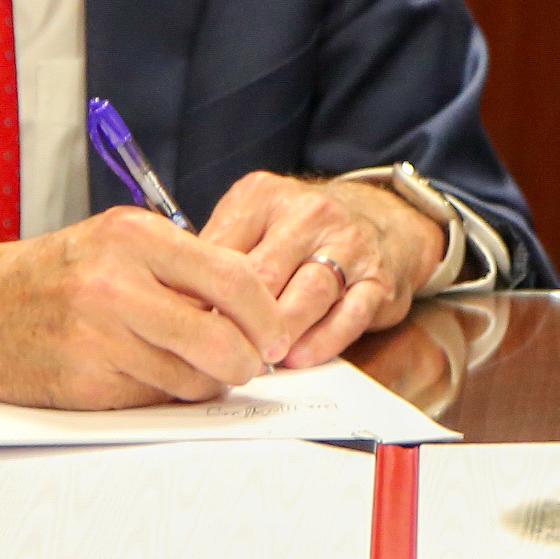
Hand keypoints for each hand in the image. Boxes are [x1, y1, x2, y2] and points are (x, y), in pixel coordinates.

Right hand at [0, 214, 286, 406]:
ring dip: (206, 382)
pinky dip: (163, 396)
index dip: (266, 314)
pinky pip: (154, 400)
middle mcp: (116, 284)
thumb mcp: (110, 243)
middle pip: (223, 338)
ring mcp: (97, 338)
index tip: (274, 333)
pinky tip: (146, 377)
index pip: (234, 277)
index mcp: (132, 237)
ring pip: (193, 378)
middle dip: (248, 360)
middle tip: (249, 363)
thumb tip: (250, 306)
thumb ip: (177, 266)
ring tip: (191, 368)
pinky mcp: (83, 384)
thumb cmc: (45, 276)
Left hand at [196, 172, 441, 367]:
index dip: (202, 296)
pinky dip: (322, 340)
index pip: (224, 250)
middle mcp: (310, 214)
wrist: (382, 219)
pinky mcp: (378, 280)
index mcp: (265, 197)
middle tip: (218, 354)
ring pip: (309, 292)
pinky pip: (350, 314)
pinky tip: (299, 359)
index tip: (186, 329)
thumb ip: (218, 254)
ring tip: (258, 361)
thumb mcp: (252, 222)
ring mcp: (349, 245)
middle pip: (265, 273)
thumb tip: (177, 303)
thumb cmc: (299, 231)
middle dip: (240, 319)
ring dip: (281, 332)